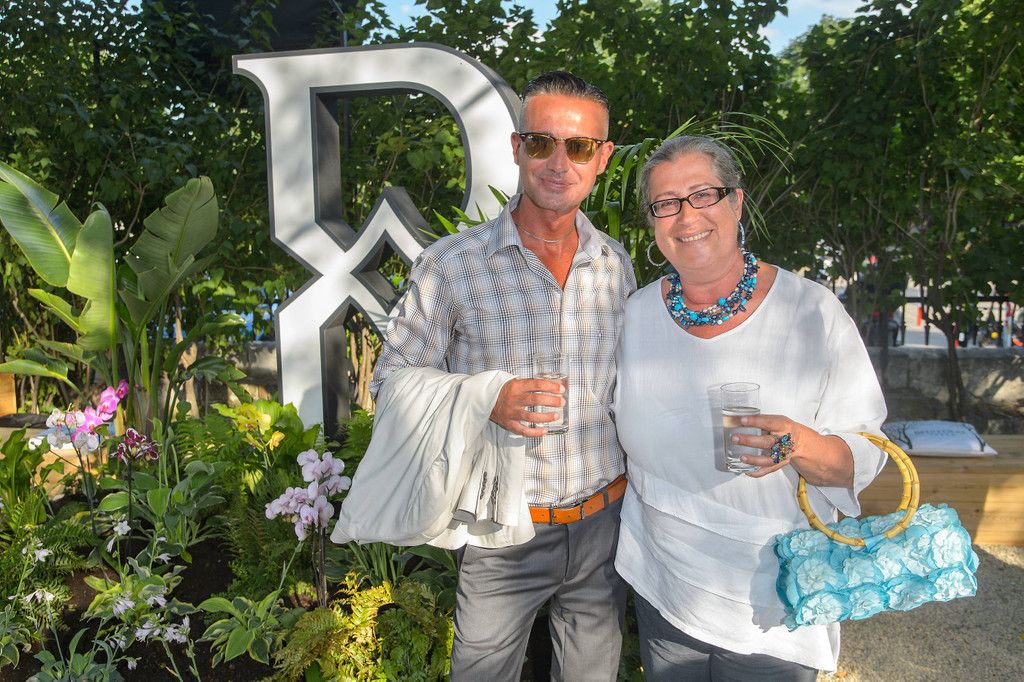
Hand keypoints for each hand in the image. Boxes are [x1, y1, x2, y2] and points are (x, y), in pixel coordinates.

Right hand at [489, 378, 564, 436]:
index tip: (561, 389)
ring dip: (546, 417)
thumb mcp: (515, 382)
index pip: (537, 384)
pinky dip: (535, 432)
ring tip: (556, 415)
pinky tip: (545, 431)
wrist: (484, 400)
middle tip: (562, 402)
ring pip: (531, 417)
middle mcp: (514, 400)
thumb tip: (553, 385)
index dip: (551, 386)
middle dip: (552, 401)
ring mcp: (511, 413)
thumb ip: (531, 384)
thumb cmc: (505, 391)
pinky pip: (523, 431)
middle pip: (536, 400)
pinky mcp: (509, 424)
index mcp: (516, 387)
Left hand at [732, 414, 853, 485]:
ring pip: (769, 459)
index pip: (769, 422)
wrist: (802, 442)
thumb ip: (762, 421)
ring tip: (741, 457)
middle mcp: (785, 441)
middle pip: (767, 442)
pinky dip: (758, 472)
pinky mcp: (781, 463)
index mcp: (784, 426)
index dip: (756, 421)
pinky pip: (769, 470)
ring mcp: (784, 454)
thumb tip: (736, 418)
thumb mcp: (778, 420)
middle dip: (750, 440)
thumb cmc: (785, 429)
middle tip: (735, 438)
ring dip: (754, 459)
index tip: (742, 420)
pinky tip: (747, 471)